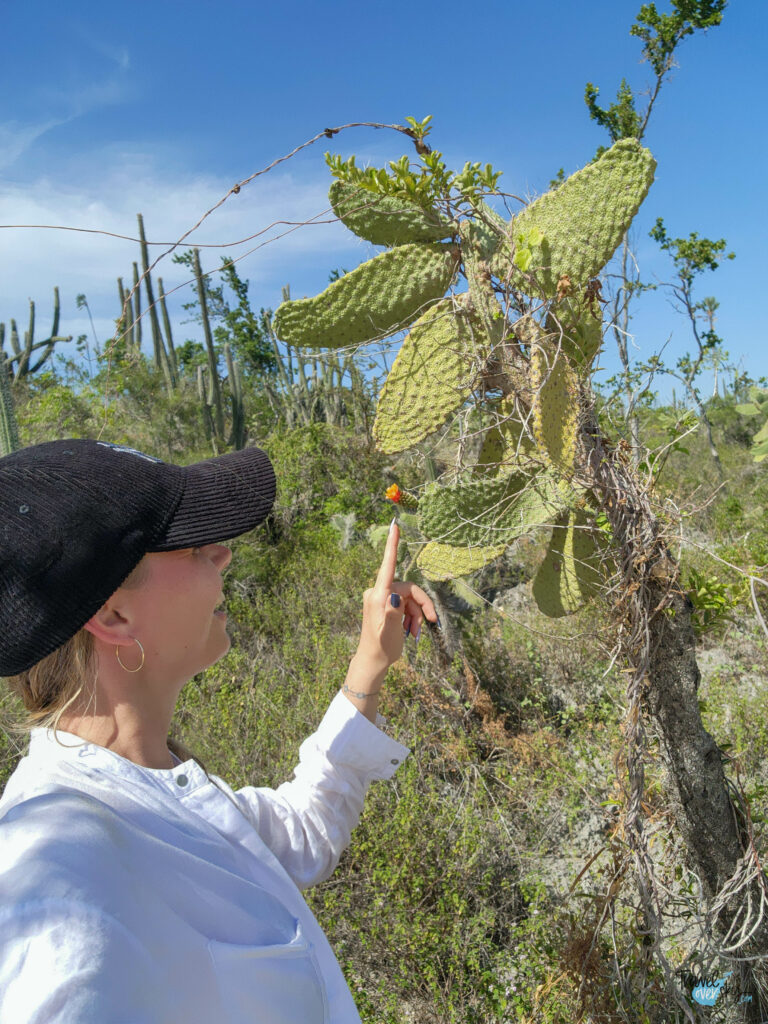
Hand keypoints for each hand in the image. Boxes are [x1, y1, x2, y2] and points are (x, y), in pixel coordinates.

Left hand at [356, 519, 438, 672]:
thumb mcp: (390, 632)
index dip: (392, 545)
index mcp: (379, 596)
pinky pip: (404, 604)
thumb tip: (395, 597)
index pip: (387, 566)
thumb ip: (393, 613)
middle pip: (408, 589)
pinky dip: (411, 615)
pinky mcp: (385, 605)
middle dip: (421, 604)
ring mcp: (382, 598)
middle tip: (431, 621)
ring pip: (408, 598)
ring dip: (416, 613)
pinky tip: (410, 630)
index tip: (394, 526)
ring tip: (416, 631)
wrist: (373, 661)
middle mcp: (378, 593)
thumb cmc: (381, 647)